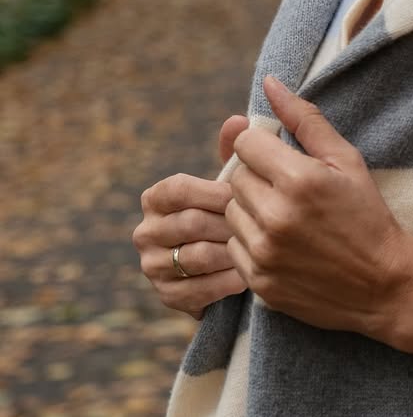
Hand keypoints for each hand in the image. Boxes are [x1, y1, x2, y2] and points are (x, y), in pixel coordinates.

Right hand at [132, 113, 249, 320]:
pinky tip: (249, 276)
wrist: (245, 265)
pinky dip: (227, 282)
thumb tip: (239, 120)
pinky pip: (199, 290)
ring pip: (196, 256)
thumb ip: (236, 152)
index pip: (177, 189)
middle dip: (230, 224)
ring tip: (260, 249)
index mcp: (157, 198)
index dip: (213, 193)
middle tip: (263, 225)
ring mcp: (153, 266)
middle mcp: (145, 232)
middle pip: (189, 224)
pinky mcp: (168, 296)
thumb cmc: (241, 213)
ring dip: (232, 252)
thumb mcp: (237, 183)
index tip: (243, 196)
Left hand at [225, 74, 412, 339]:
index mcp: (299, 179)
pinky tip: (284, 244)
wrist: (385, 285)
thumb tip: (270, 83)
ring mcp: (264, 251)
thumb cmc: (368, 216)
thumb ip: (305, 119)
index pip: (247, 143)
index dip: (265, 148)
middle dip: (259, 178)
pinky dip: (252, 241)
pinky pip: (234, 245)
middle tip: (292, 192)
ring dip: (252, 210)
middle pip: (237, 176)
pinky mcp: (258, 280)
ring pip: (231, 211)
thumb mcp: (347, 161)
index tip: (285, 161)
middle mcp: (276, 215)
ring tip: (288, 219)